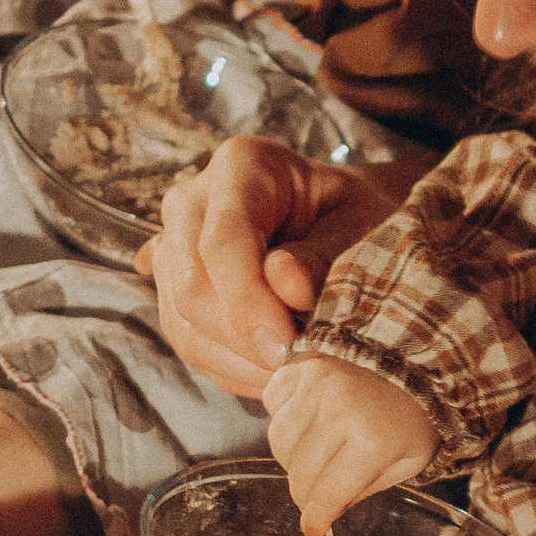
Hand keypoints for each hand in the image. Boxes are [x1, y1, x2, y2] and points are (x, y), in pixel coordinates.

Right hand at [139, 139, 410, 392]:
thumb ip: (323, 254)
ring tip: (296, 366)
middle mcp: (193, 202)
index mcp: (242, 167)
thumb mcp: (362, 224)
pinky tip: (276, 367)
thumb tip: (287, 288)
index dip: (249, 300)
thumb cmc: (358, 216)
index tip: (287, 343)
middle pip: (193, 286)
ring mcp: (174, 248)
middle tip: (301, 362)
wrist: (342, 221)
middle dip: (245, 338)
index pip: (223, 240)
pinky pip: (191, 343)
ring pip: (184, 324)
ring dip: (241, 361)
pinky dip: (235, 368)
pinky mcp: (174, 292)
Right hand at [264, 353, 438, 533]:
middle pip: (299, 474)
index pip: (328, 495)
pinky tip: (307, 420)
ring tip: (315, 455)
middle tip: (317, 494)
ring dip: (292, 458)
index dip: (317, 518)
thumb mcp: (404, 464)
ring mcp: (317, 385)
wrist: (412, 364)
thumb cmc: (409, 419)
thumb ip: (364, 491)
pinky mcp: (300, 367)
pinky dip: (284, 418)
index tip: (312, 527)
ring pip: (279, 443)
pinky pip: (272, 405)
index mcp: (373, 440)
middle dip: (305, 494)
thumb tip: (324, 512)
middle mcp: (341, 410)